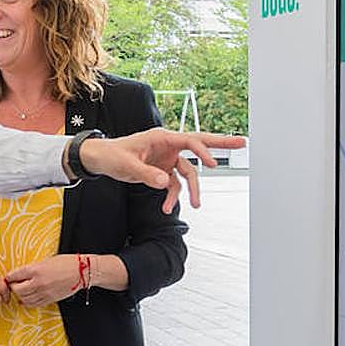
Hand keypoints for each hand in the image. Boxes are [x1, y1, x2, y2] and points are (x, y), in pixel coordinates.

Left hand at [6, 255, 81, 307]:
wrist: (81, 271)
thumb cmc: (65, 262)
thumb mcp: (45, 261)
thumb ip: (32, 269)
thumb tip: (20, 275)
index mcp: (36, 269)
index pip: (14, 275)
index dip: (9, 277)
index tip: (8, 278)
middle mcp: (38, 282)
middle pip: (17, 290)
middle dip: (14, 288)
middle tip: (15, 285)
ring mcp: (44, 292)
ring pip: (24, 299)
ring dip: (20, 296)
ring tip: (22, 291)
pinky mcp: (50, 299)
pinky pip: (34, 304)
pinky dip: (28, 302)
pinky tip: (27, 299)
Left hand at [78, 128, 245, 211]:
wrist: (100, 159)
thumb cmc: (112, 155)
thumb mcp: (127, 165)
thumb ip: (147, 174)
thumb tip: (166, 183)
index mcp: (162, 137)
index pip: (189, 141)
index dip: (203, 152)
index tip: (212, 165)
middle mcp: (168, 146)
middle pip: (199, 145)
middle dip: (221, 144)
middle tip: (243, 142)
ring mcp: (167, 159)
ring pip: (188, 173)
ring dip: (192, 190)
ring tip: (196, 206)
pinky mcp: (162, 171)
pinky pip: (174, 185)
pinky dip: (172, 197)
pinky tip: (167, 208)